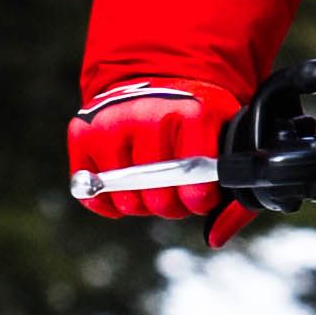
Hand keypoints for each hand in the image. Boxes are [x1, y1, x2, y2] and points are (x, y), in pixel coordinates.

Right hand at [69, 77, 237, 237]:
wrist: (161, 75)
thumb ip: (232, 190)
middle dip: (170, 205)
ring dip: (140, 203)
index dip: (198, 201)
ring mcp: (111, 121)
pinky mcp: (82, 130)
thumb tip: (214, 239)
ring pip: (125, 200)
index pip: (194, 184)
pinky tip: (123, 187)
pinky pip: (89, 191)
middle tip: (175, 190)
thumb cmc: (198, 118)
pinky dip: (106, 200)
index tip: (199, 195)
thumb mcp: (225, 139)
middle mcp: (149, 112)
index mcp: (194, 112)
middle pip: (157, 199)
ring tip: (152, 184)